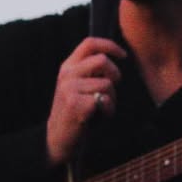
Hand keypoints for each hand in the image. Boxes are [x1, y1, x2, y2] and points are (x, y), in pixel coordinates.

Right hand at [45, 37, 125, 166]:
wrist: (58, 138)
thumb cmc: (75, 112)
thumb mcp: (77, 85)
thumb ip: (89, 71)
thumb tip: (112, 57)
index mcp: (67, 67)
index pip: (89, 43)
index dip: (110, 45)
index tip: (123, 55)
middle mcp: (67, 75)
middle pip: (102, 60)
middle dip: (115, 74)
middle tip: (112, 88)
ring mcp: (70, 89)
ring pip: (107, 83)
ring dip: (112, 98)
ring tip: (101, 109)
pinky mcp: (76, 105)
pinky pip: (105, 100)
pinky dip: (108, 111)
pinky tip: (98, 118)